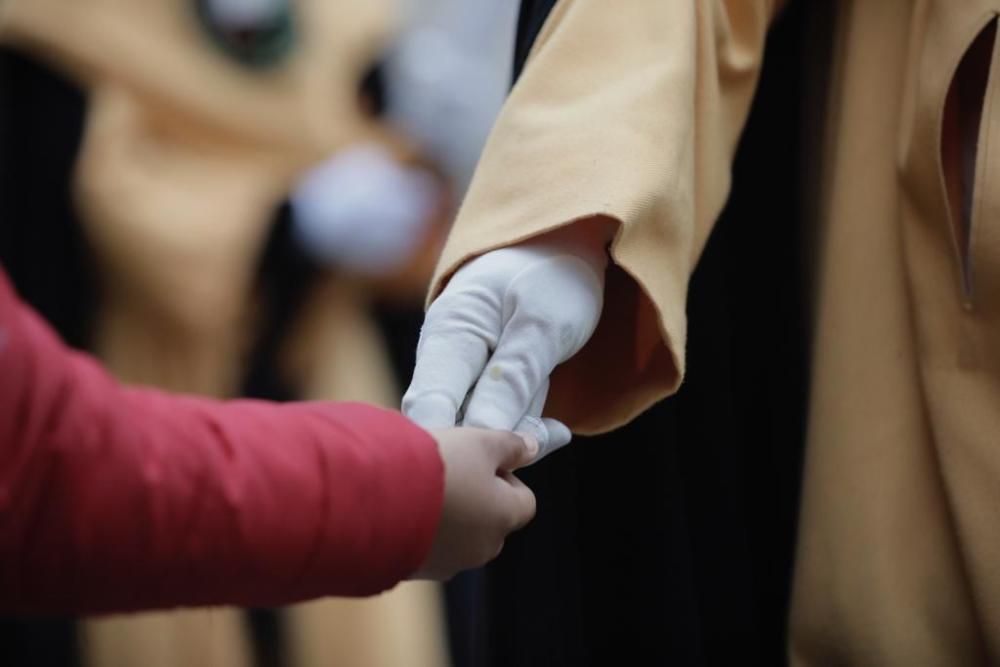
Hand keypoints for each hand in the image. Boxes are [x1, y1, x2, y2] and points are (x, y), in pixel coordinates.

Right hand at [402, 222, 609, 462]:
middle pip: (452, 424)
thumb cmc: (553, 274)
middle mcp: (442, 358)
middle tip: (543, 437)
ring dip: (518, 434)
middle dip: (496, 444)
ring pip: (479, 427)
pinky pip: (497, 420)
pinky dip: (525, 427)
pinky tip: (554, 428)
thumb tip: (483, 437)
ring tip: (551, 420)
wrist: (564, 244)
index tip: (487, 469)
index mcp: (447, 334)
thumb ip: (512, 380)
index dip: (450, 446)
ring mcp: (460, 374)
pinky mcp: (480, 385)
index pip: (429, 406)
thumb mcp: (542, 323)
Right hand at [414, 428, 537, 579]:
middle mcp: (482, 548)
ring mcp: (448, 563)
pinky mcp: (416, 570)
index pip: (524, 501)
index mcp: (504, 517)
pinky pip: (427, 549)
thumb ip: (511, 445)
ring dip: (448, 516)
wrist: (377, 500)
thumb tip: (533, 447)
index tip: (482, 460)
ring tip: (421, 488)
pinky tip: (402, 508)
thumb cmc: (438, 467)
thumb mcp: (479, 442)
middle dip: (476, 498)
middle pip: (491, 521)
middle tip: (450, 472)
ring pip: (459, 537)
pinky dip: (422, 532)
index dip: (506, 477)